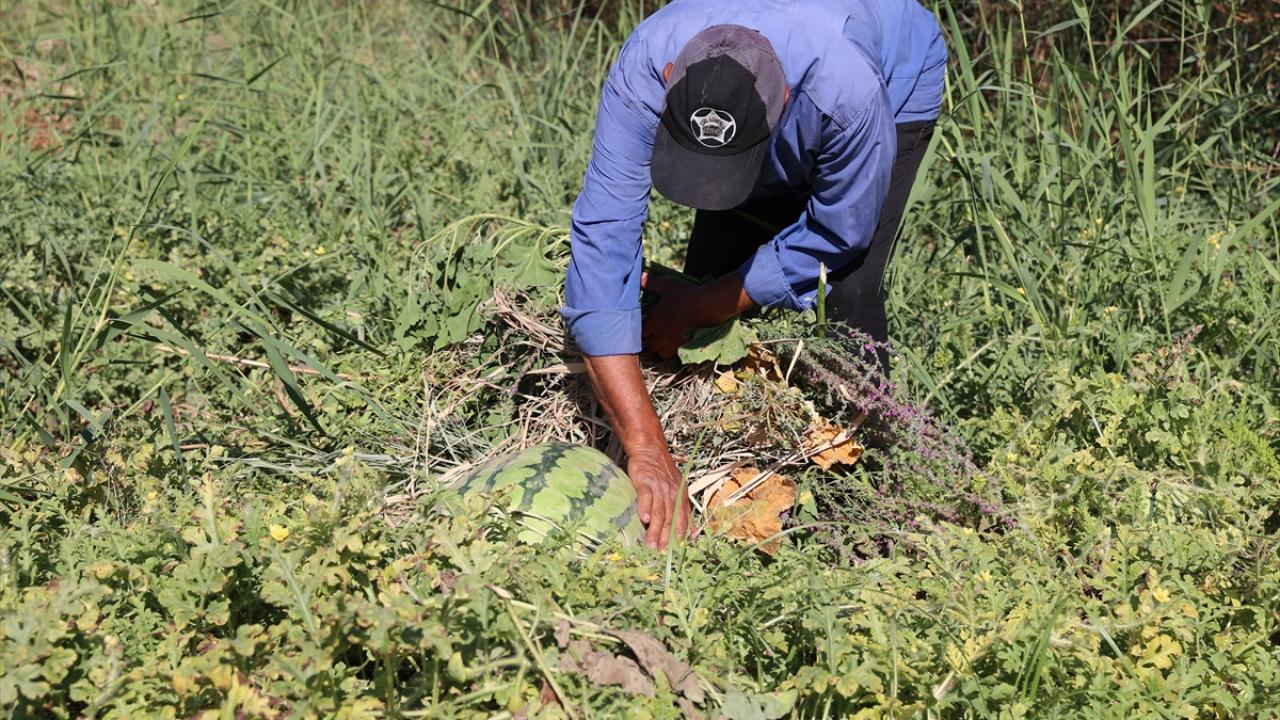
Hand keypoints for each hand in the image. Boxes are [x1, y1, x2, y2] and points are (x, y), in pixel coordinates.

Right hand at [627, 445, 692, 549]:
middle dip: (666, 538)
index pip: (683, 520)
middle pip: (670, 520)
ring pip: (659, 512)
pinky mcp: (646, 482)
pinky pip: (646, 497)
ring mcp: (659, 488)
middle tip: (660, 554)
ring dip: (654, 530)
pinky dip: (645, 508)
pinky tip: (642, 519)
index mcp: (680, 497)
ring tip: (650, 545)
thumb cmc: (663, 471)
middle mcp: (672, 494)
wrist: (650, 450)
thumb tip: (692, 534)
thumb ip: (684, 511)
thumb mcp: (679, 489)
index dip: (680, 536)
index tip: (676, 551)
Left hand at [641, 270, 756, 359]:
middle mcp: (659, 333)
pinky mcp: (680, 343)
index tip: (642, 326)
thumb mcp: (666, 286)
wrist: (703, 305)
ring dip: (656, 349)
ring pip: (658, 352)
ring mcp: (670, 340)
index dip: (637, 331)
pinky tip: (669, 344)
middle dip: (647, 342)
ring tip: (658, 342)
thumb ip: (651, 282)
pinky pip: (669, 354)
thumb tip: (639, 276)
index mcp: (653, 320)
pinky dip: (667, 352)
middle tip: (649, 335)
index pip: (638, 332)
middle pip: (647, 345)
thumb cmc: (684, 295)